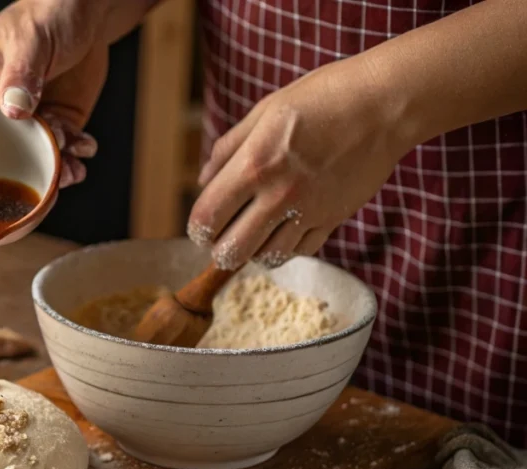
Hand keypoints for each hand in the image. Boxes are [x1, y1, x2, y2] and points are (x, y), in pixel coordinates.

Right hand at [0, 0, 108, 187]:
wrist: (87, 13)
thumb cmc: (47, 13)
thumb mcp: (30, 40)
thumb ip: (21, 74)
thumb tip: (14, 110)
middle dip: (23, 174)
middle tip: (51, 171)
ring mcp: (25, 124)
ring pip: (32, 163)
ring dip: (55, 170)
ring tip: (73, 162)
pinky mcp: (54, 126)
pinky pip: (60, 155)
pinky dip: (75, 158)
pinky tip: (85, 144)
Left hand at [188, 57, 409, 268]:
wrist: (385, 104)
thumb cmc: (322, 97)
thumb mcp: (265, 111)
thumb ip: (228, 149)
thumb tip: (202, 182)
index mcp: (255, 164)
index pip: (207, 217)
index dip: (197, 228)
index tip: (201, 225)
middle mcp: (280, 194)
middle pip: (231, 251)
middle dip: (219, 248)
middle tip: (222, 235)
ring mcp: (309, 211)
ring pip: (266, 258)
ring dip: (252, 250)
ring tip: (252, 232)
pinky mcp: (334, 219)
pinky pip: (299, 252)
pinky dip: (284, 248)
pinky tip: (280, 231)